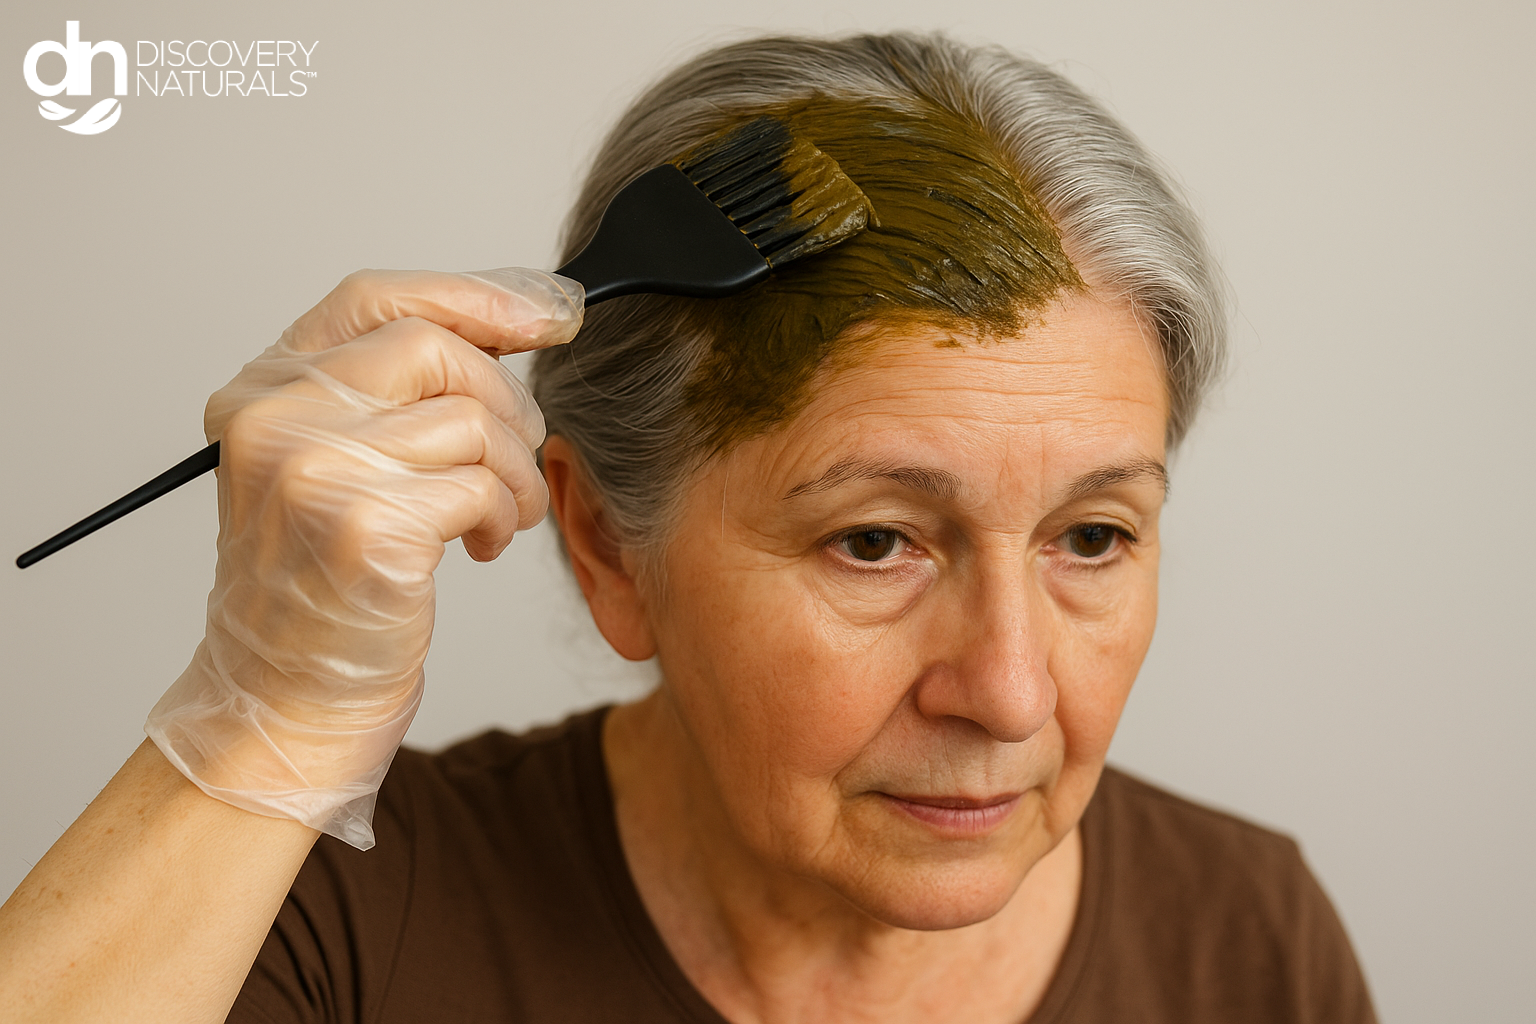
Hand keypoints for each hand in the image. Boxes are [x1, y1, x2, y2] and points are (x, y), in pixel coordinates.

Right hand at [145, 268, 582, 847]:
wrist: (287, 704)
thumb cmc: (329, 590)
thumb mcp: (341, 468)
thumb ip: (396, 394)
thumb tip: (520, 318)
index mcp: (262, 391)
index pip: (376, 296)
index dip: (472, 296)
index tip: (545, 316)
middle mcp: (274, 418)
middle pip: (436, 347)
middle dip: (505, 402)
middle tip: (515, 460)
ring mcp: (314, 468)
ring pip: (472, 418)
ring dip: (513, 472)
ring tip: (499, 517)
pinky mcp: (365, 525)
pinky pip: (481, 483)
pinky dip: (504, 515)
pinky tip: (482, 548)